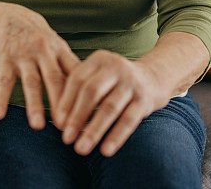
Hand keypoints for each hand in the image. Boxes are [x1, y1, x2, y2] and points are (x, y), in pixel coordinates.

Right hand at [0, 3, 80, 129]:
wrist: (11, 17)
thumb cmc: (41, 40)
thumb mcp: (59, 49)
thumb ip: (71, 71)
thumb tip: (92, 96)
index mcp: (61, 51)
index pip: (75, 75)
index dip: (82, 95)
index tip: (88, 117)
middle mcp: (45, 51)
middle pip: (55, 79)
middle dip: (61, 104)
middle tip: (66, 128)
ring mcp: (25, 55)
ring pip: (31, 82)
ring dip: (34, 104)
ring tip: (37, 126)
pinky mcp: (6, 58)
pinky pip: (3, 80)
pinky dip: (1, 98)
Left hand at [54, 49, 170, 156]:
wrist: (153, 79)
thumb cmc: (116, 83)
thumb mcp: (99, 77)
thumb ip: (80, 91)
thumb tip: (59, 122)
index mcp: (99, 59)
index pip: (77, 80)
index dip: (66, 102)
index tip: (57, 124)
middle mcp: (115, 66)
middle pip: (91, 92)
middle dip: (77, 117)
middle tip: (66, 139)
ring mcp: (131, 82)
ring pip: (109, 108)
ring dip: (93, 131)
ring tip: (81, 149)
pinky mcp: (144, 98)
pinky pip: (128, 120)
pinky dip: (115, 136)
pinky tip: (105, 151)